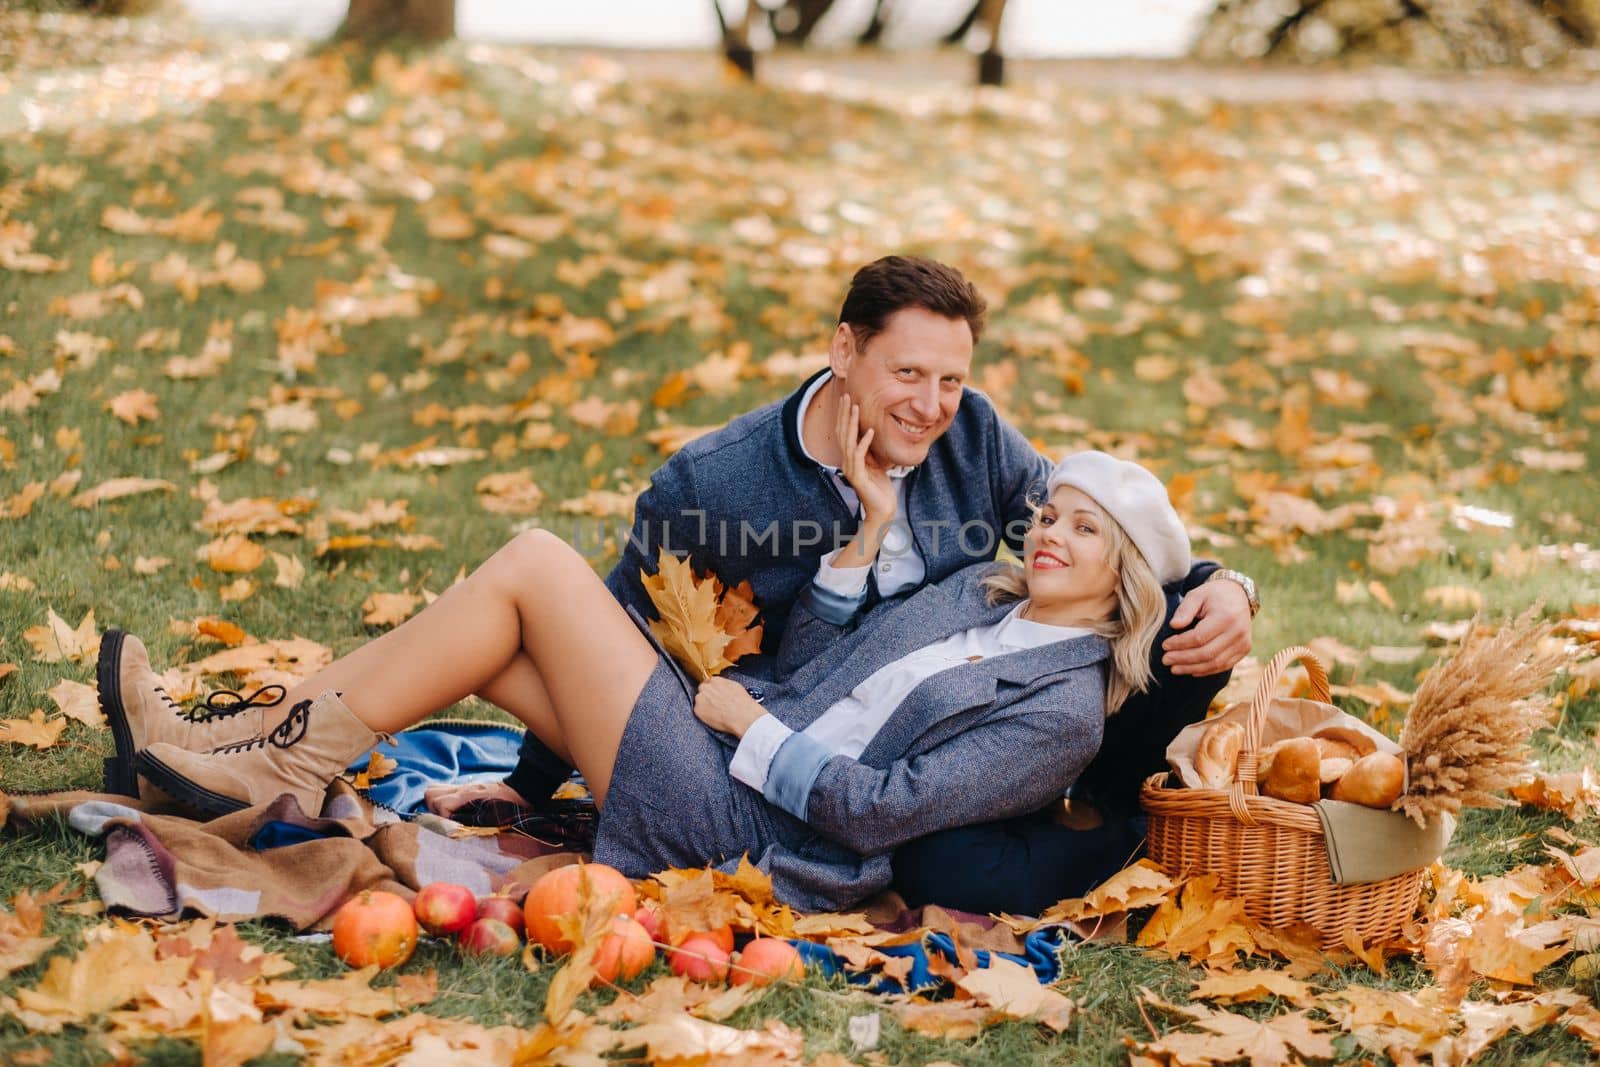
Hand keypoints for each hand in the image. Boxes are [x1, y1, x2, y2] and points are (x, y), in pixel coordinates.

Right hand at [424, 780, 528, 818]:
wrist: (521, 790)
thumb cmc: (510, 806)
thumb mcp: (494, 819)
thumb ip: (473, 824)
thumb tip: (456, 833)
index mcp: (468, 796)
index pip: (442, 804)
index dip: (443, 819)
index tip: (452, 828)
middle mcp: (461, 789)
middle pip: (431, 794)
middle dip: (434, 810)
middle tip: (446, 822)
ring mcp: (461, 787)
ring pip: (433, 790)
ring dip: (434, 804)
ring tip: (445, 817)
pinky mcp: (462, 788)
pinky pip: (442, 790)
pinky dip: (440, 800)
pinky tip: (450, 811)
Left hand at [693, 677, 766, 738]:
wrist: (742, 716)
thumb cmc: (742, 703)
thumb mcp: (735, 686)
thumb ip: (724, 684)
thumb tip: (722, 687)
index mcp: (715, 680)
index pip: (708, 682)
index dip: (712, 690)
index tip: (714, 694)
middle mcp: (705, 687)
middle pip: (702, 690)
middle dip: (707, 696)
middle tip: (715, 704)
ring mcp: (700, 699)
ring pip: (699, 701)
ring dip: (704, 705)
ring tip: (715, 712)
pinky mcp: (698, 710)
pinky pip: (698, 712)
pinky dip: (704, 715)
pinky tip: (713, 717)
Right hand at [834, 394, 896, 523]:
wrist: (882, 510)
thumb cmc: (880, 488)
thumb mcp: (876, 464)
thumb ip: (870, 450)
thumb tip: (870, 433)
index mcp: (850, 458)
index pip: (844, 432)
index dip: (845, 415)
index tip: (848, 398)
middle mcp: (847, 462)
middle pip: (843, 433)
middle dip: (845, 414)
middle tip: (847, 396)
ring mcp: (851, 469)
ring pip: (848, 442)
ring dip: (852, 423)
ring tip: (856, 408)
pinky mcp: (858, 477)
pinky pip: (859, 456)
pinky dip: (864, 443)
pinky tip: (869, 431)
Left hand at [1162, 579, 1252, 675]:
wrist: (1239, 595)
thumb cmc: (1213, 595)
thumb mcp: (1197, 595)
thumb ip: (1185, 609)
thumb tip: (1173, 625)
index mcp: (1225, 617)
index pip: (1199, 637)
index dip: (1180, 644)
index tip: (1165, 645)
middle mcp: (1237, 632)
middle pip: (1207, 653)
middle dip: (1183, 659)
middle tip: (1166, 660)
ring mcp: (1243, 643)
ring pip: (1215, 663)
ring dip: (1192, 668)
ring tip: (1175, 668)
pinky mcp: (1244, 650)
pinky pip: (1224, 665)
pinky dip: (1206, 670)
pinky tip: (1191, 670)